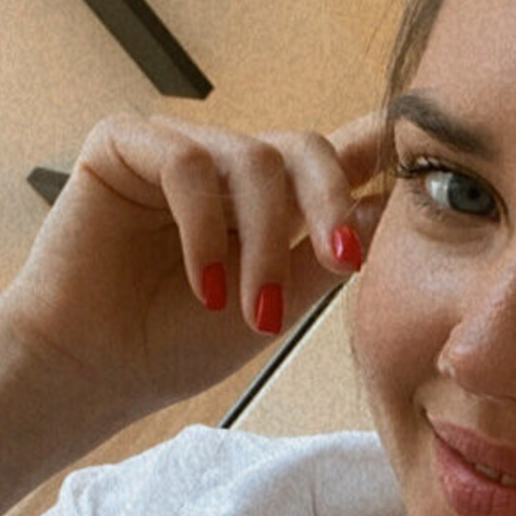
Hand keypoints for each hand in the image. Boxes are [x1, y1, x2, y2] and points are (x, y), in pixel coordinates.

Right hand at [1, 112, 385, 423]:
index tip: (424, 150)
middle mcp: (225, 166)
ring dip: (262, 241)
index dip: (377, 145)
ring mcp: (176, 149)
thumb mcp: (275, 305)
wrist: (91, 372)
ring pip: (250, 159)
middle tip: (346, 259)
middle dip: (331, 204)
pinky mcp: (123, 142)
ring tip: (252, 309)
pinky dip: (205, 230)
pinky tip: (204, 285)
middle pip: (304, 147)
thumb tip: (392, 201)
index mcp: (266, 200)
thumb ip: (324, 254)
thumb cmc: (172, 346)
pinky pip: (187, 163)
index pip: (331, 156)